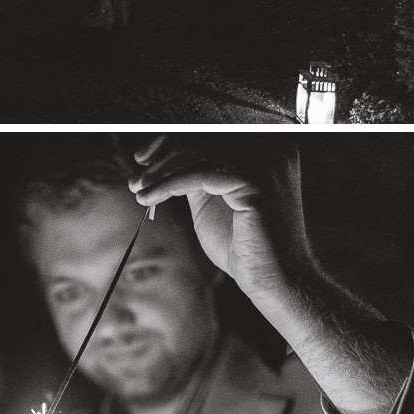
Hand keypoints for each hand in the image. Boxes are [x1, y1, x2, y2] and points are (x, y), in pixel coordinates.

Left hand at [129, 135, 315, 310]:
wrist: (276, 282)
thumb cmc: (246, 248)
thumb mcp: (213, 200)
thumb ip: (196, 174)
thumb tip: (161, 156)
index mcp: (266, 149)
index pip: (210, 130)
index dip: (172, 139)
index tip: (144, 156)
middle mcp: (272, 148)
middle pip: (202, 135)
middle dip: (162, 153)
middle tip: (137, 173)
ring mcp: (267, 162)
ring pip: (197, 152)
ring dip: (160, 171)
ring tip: (139, 189)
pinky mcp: (257, 181)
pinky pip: (199, 174)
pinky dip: (168, 184)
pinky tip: (149, 198)